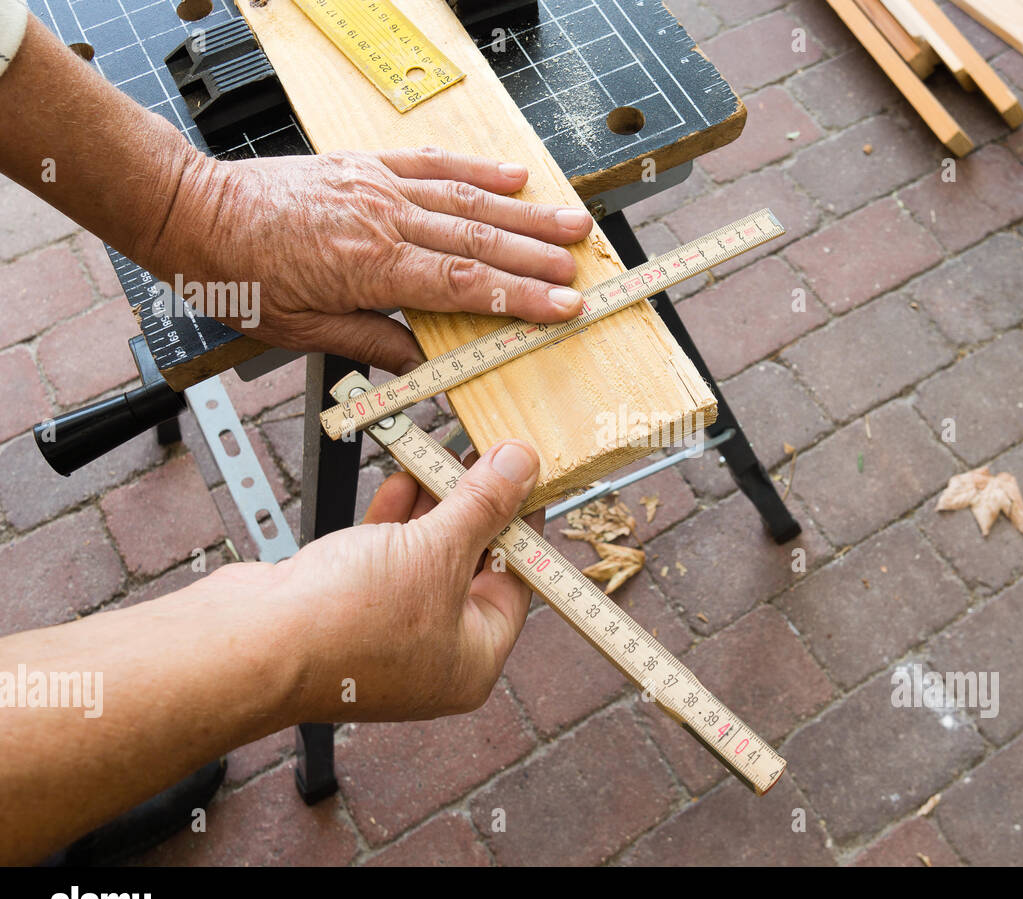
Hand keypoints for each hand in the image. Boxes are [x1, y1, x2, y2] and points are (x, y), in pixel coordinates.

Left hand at [150, 147, 594, 373]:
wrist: (192, 212)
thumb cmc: (237, 276)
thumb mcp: (300, 331)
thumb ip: (370, 343)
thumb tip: (423, 363)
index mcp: (369, 268)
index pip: (463, 286)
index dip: (519, 297)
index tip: (562, 306)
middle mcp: (382, 221)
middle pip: (477, 241)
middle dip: (536, 256)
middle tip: (583, 269)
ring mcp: (377, 187)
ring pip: (466, 200)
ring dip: (523, 213)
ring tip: (570, 221)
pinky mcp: (366, 167)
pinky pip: (432, 164)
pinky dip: (476, 170)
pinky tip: (512, 175)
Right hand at [275, 440, 543, 721]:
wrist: (250, 644)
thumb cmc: (348, 623)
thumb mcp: (438, 551)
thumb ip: (483, 506)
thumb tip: (520, 468)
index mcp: (472, 662)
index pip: (518, 582)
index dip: (524, 525)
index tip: (528, 480)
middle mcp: (434, 656)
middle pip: (471, 568)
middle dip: (476, 509)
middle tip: (487, 458)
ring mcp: (387, 635)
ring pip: (425, 559)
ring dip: (435, 507)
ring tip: (446, 455)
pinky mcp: (346, 611)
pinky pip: (384, 559)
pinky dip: (395, 522)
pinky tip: (403, 480)